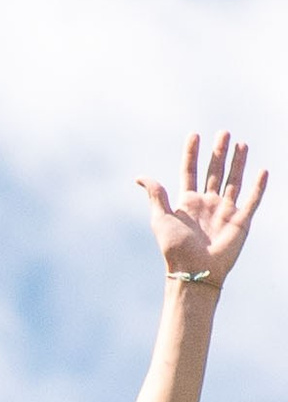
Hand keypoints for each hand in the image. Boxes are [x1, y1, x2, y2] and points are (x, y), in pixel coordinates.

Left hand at [139, 134, 267, 289]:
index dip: (191, 154)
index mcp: (187, 202)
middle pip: (214, 172)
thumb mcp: (160, 218)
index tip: (194, 135)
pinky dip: (258, 186)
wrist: (194, 269)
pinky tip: (262, 171)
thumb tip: (139, 176)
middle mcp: (207, 203)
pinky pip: (252, 199)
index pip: (190, 171)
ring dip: (238, 162)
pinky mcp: (241, 220)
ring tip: (241, 144)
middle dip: (219, 152)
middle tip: (223, 132)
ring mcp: (225, 211)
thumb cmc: (174, 247)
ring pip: (234, 180)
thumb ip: (156, 195)